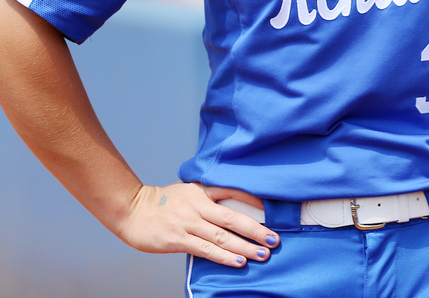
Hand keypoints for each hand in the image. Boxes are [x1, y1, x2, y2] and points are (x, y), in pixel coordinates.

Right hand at [113, 182, 278, 266]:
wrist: (130, 210)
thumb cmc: (161, 202)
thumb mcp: (187, 192)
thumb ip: (207, 198)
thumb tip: (232, 210)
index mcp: (201, 191)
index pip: (233, 192)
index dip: (253, 200)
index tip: (272, 209)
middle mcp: (197, 206)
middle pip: (232, 218)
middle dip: (256, 230)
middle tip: (274, 239)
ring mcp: (187, 223)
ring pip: (222, 236)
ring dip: (244, 247)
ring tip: (262, 254)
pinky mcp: (177, 239)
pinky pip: (206, 250)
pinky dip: (224, 256)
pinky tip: (238, 261)